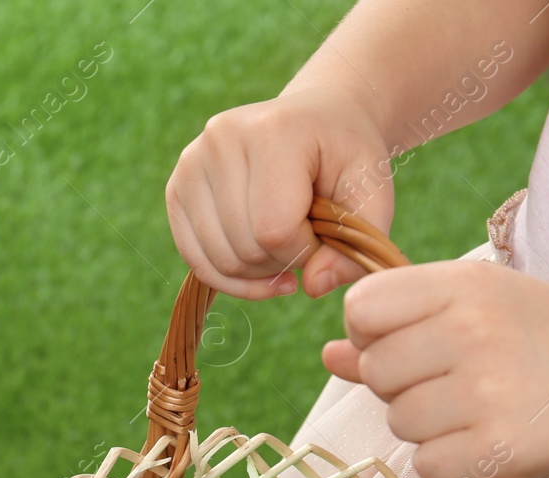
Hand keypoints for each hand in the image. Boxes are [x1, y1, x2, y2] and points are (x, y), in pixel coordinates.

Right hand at [166, 87, 393, 300]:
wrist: (318, 119)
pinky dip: (229, 277)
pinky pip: (195, 259)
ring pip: (218, 259)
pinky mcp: (177, 187)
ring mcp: (192, 162)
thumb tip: (313, 287)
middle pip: (243, 247)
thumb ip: (354, 246)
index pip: (275, 229)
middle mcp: (221, 140)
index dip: (305, 251)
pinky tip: (258, 267)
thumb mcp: (372, 193)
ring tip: (284, 247)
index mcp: (272, 132)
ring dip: (257, 271)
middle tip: (307, 239)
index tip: (325, 234)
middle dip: (282, 261)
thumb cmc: (346, 158)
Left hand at [324, 260, 548, 477]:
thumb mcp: (477, 309)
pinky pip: (427, 465)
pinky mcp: (499, 447)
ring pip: (398, 421)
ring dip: (430, 426)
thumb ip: (397, 329)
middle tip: (460, 381)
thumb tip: (328, 354)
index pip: (362, 308)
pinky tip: (491, 439)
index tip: (411, 342)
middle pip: (376, 371)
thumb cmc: (546, 339)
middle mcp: (470, 331)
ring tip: (483, 408)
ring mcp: (485, 390)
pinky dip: (452, 463)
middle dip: (404, 385)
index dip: (372, 333)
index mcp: (461, 285)